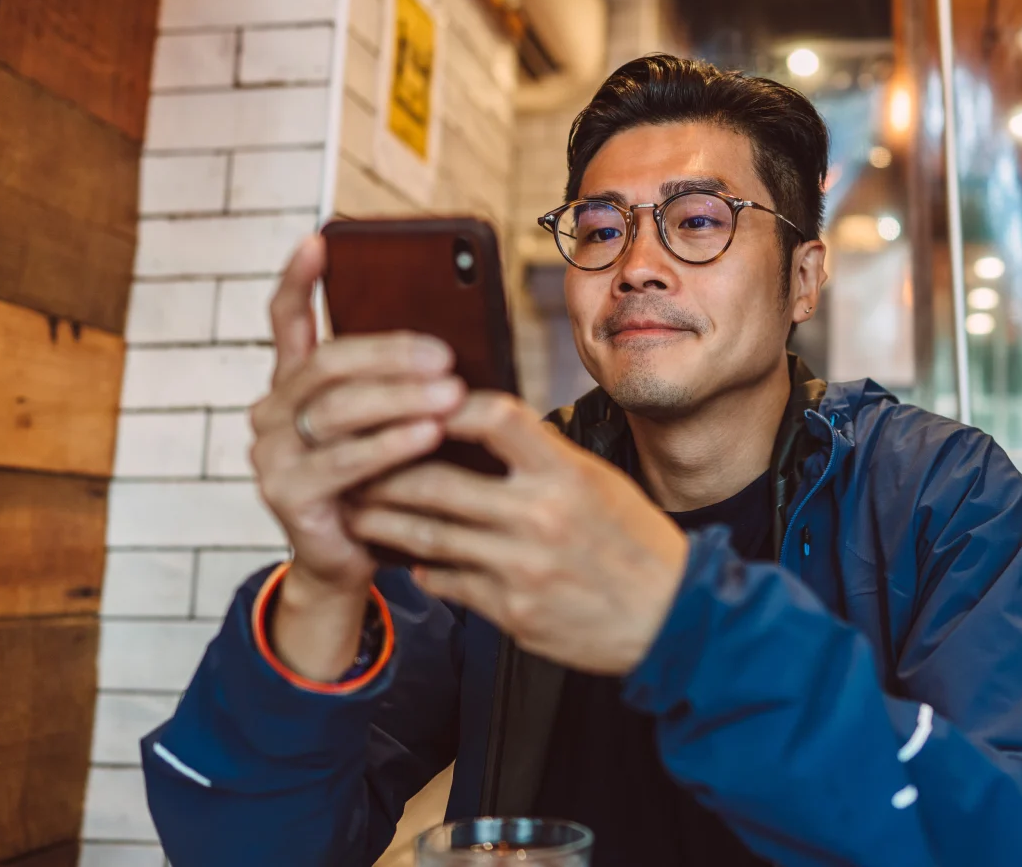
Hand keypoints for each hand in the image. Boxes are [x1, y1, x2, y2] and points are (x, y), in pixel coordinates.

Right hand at [248, 236, 462, 680]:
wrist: (353, 562)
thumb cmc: (382, 483)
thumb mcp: (389, 426)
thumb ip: (399, 385)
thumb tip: (451, 341)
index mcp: (292, 386)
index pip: (286, 321)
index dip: (300, 280)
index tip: (320, 239)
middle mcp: (271, 413)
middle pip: (327, 364)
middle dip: (389, 354)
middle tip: (444, 353)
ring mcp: (272, 455)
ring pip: (337, 410)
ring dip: (399, 398)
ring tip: (450, 393)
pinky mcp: (287, 497)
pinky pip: (342, 462)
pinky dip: (390, 445)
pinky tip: (429, 435)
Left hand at [351, 392, 689, 674]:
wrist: (672, 619)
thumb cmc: (636, 544)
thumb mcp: (598, 484)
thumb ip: (542, 457)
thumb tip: (480, 424)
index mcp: (566, 474)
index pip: (492, 417)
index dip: (444, 406)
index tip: (415, 403)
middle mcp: (540, 517)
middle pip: (434, 483)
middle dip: (382, 473)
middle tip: (349, 463)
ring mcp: (521, 569)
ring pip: (427, 538)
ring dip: (382, 522)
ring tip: (356, 510)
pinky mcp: (512, 614)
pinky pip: (448, 583)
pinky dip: (423, 569)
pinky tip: (409, 560)